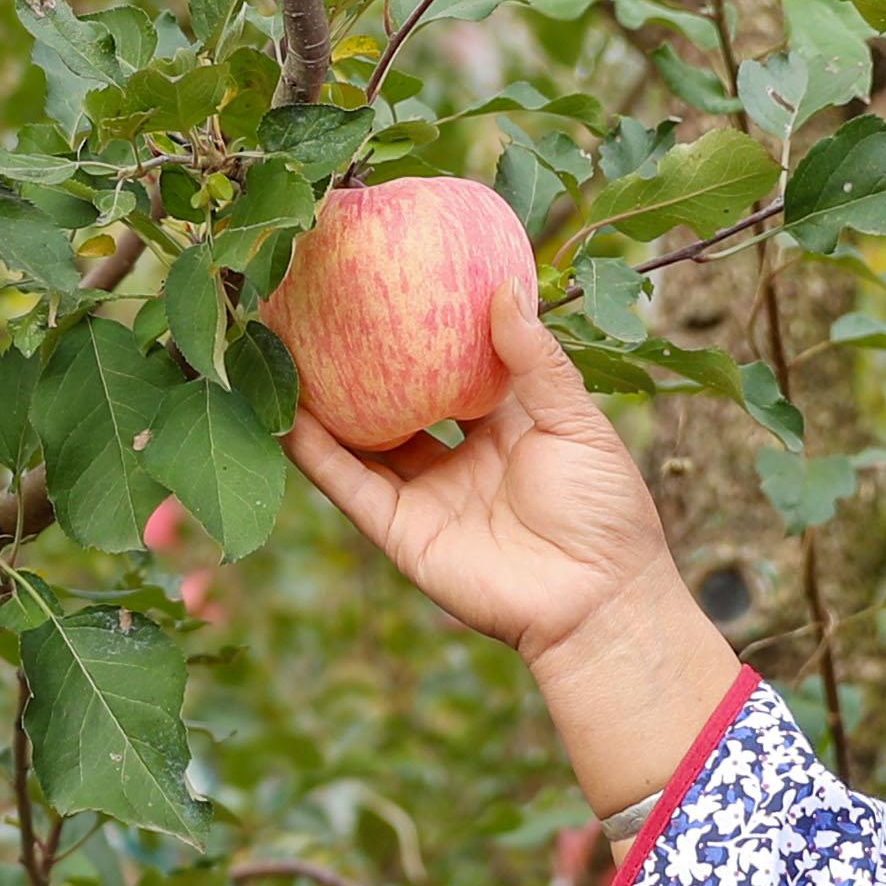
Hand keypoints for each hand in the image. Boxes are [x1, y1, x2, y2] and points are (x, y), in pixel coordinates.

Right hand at [286, 306, 741, 814]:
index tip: (396, 283)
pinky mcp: (399, 530)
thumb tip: (503, 289)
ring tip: (280, 348)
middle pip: (394, 402)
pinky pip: (347, 484)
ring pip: (358, 440)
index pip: (452, 369)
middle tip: (322, 309)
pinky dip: (313, 451)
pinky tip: (282, 412)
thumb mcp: (577, 421)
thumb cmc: (605, 512)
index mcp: (503, 428)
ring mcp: (423, 494)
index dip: (424, 332)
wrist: (598, 602)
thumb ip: (535, 361)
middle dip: (360, 364)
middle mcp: (455, 458)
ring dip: (319, 401)